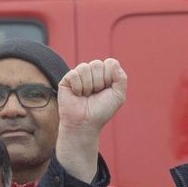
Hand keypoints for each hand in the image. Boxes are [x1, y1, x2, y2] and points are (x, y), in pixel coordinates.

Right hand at [54, 58, 125, 181]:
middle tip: (94, 95)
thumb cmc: (101, 111)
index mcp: (105, 74)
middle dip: (98, 83)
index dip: (109, 77)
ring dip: (88, 86)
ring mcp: (79, 75)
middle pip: (97, 64)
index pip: (110, 63)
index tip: (106, 90)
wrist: (85, 123)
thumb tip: (112, 63)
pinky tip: (77, 95)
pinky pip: (74, 74)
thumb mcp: (118, 95)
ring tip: (85, 96)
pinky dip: (78, 87)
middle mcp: (92, 72)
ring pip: (85, 68)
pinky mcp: (67, 80)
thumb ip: (121, 78)